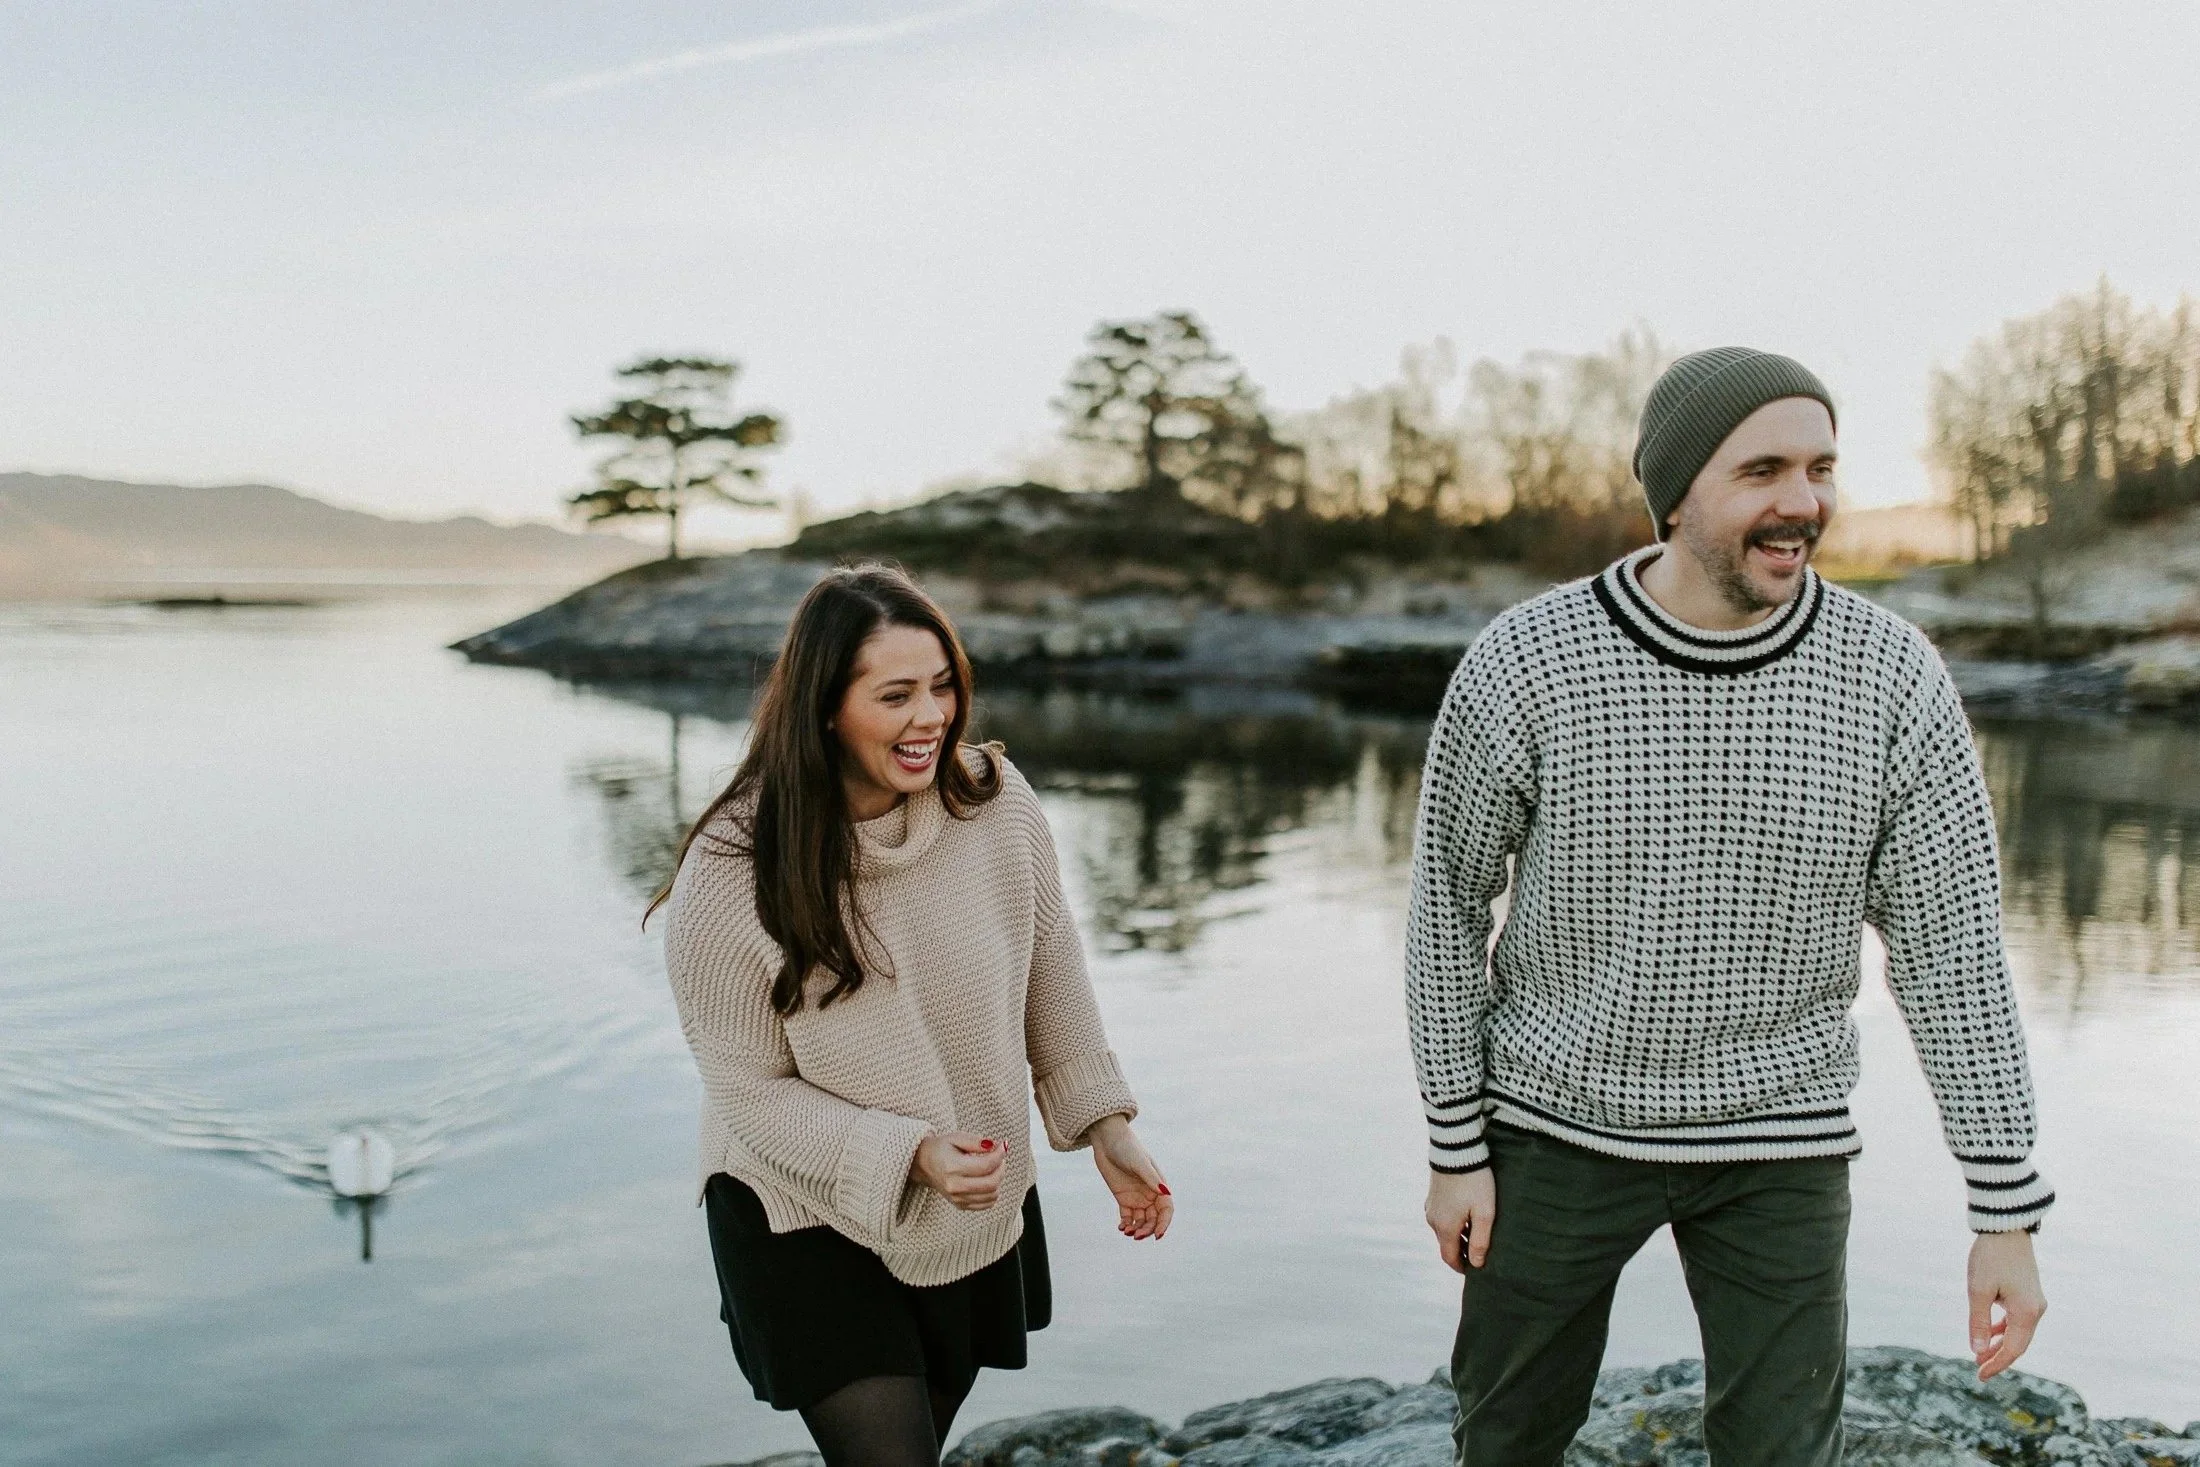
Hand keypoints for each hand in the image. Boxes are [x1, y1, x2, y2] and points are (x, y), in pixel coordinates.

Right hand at [909, 1132, 1007, 1210]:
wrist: (923, 1165)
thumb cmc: (941, 1149)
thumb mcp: (957, 1138)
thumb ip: (976, 1141)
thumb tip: (996, 1145)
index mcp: (953, 1168)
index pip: (986, 1165)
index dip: (999, 1154)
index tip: (1002, 1146)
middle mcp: (955, 1186)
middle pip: (991, 1183)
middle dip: (1001, 1168)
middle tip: (999, 1157)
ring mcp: (957, 1199)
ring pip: (992, 1195)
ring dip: (999, 1180)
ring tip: (993, 1167)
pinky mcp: (960, 1205)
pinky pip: (986, 1204)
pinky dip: (993, 1192)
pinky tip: (988, 1179)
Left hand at [1087, 1115, 1172, 1239]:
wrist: (1108, 1141)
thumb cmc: (1127, 1147)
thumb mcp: (1139, 1163)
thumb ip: (1151, 1178)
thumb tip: (1166, 1193)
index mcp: (1158, 1185)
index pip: (1166, 1209)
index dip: (1164, 1223)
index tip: (1158, 1235)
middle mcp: (1150, 1193)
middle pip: (1154, 1218)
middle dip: (1148, 1229)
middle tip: (1137, 1236)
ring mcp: (1136, 1197)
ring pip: (1141, 1220)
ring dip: (1137, 1229)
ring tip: (1127, 1232)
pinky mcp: (1123, 1198)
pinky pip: (1128, 1217)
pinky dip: (1126, 1224)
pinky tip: (1121, 1228)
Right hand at [1427, 1168, 1496, 1272]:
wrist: (1457, 1150)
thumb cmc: (1475, 1182)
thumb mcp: (1484, 1213)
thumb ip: (1480, 1241)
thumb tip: (1476, 1264)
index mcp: (1445, 1228)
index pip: (1449, 1258)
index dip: (1461, 1267)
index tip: (1474, 1271)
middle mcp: (1433, 1220)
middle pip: (1446, 1245)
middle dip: (1461, 1252)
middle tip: (1479, 1254)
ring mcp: (1431, 1207)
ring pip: (1444, 1231)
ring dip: (1458, 1237)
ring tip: (1476, 1234)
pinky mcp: (1433, 1195)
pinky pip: (1441, 1217)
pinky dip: (1453, 1224)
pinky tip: (1467, 1216)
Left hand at [1968, 1229, 2046, 1379]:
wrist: (2006, 1228)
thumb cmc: (1990, 1257)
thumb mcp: (1978, 1291)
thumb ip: (1979, 1322)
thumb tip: (1978, 1351)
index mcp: (2027, 1312)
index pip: (2013, 1349)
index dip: (1997, 1364)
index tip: (1980, 1375)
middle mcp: (2036, 1310)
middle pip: (2019, 1344)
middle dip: (1999, 1357)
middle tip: (1979, 1370)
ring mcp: (2035, 1301)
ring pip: (2019, 1332)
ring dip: (2001, 1344)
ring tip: (1981, 1355)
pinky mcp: (2030, 1293)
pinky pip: (2019, 1319)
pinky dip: (2005, 1328)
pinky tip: (1992, 1333)